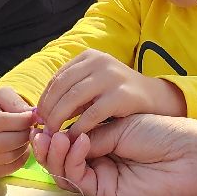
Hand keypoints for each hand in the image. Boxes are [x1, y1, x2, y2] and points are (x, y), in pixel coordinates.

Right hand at [0, 88, 36, 177]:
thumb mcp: (5, 96)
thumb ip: (17, 103)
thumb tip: (31, 115)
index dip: (21, 122)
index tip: (33, 118)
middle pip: (0, 144)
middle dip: (22, 137)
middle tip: (30, 131)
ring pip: (4, 158)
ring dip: (21, 149)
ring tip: (25, 139)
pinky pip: (4, 171)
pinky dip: (18, 162)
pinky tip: (21, 150)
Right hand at [32, 115, 196, 195]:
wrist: (192, 155)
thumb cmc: (165, 133)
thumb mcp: (120, 124)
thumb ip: (90, 132)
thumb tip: (59, 134)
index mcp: (104, 141)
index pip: (69, 138)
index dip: (54, 128)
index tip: (44, 114)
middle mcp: (100, 160)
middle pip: (60, 157)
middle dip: (46, 143)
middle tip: (40, 129)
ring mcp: (101, 177)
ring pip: (63, 170)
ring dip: (52, 152)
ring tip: (53, 135)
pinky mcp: (105, 192)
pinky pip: (77, 178)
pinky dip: (70, 160)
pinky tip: (77, 141)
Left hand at [33, 51, 183, 135]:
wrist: (157, 100)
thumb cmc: (119, 97)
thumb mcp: (94, 87)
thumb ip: (70, 94)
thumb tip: (39, 112)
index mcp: (89, 57)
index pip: (56, 78)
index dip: (44, 100)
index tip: (40, 120)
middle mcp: (99, 62)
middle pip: (61, 87)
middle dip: (49, 110)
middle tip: (44, 130)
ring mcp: (111, 76)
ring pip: (72, 99)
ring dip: (59, 119)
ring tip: (55, 135)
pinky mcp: (122, 95)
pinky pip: (91, 114)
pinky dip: (79, 128)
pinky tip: (75, 138)